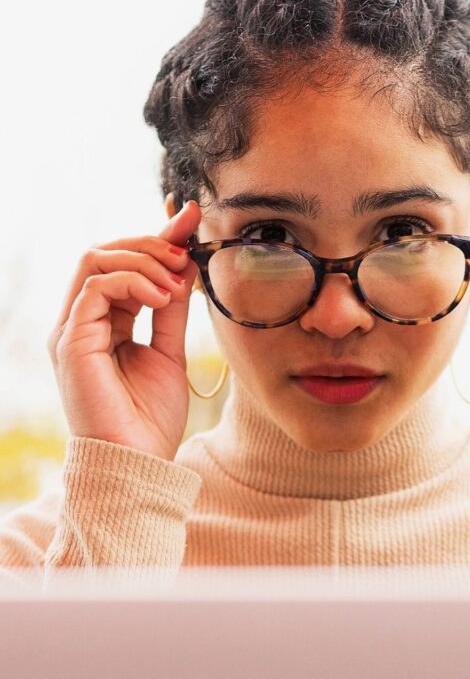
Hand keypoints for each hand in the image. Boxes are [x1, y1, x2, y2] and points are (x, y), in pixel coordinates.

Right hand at [48, 201, 201, 460]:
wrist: (137, 461)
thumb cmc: (150, 416)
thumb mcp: (170, 349)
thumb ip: (172, 308)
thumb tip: (186, 264)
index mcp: (103, 322)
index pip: (123, 264)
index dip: (156, 238)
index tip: (191, 217)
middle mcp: (81, 321)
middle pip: (105, 252)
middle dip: (151, 241)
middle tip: (187, 250)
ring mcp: (71, 329)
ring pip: (95, 259)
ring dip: (144, 259)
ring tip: (176, 283)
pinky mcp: (70, 340)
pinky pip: (95, 286)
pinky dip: (133, 280)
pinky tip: (161, 297)